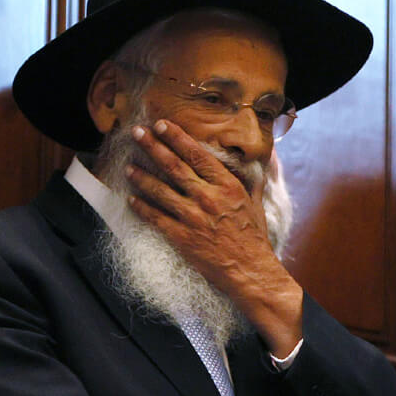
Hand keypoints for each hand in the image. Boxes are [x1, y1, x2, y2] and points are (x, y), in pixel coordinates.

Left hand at [126, 119, 302, 351]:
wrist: (250, 271)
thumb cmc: (254, 237)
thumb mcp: (256, 202)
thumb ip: (254, 177)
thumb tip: (267, 155)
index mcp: (228, 186)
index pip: (198, 155)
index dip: (178, 138)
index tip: (163, 125)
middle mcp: (208, 197)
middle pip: (174, 167)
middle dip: (153, 147)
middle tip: (137, 133)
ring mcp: (193, 217)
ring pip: (160, 190)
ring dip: (142, 176)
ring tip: (128, 166)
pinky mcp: (181, 237)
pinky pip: (155, 218)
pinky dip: (142, 207)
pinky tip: (131, 198)